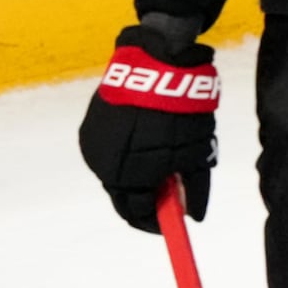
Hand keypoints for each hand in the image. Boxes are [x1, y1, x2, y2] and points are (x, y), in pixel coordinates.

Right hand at [78, 24, 219, 232]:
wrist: (154, 65)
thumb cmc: (180, 113)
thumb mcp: (196, 154)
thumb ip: (195, 190)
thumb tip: (194, 216)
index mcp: (129, 178)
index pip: (138, 214)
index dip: (156, 222)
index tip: (171, 222)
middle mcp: (104, 166)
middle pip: (122, 197)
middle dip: (144, 200)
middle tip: (166, 194)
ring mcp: (94, 145)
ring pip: (114, 174)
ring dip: (133, 176)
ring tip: (156, 160)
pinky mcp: (91, 126)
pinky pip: (108, 152)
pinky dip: (125, 155)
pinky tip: (141, 140)